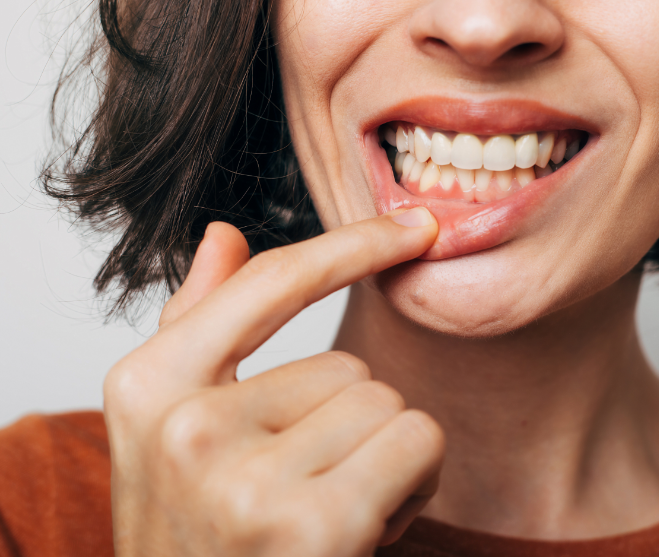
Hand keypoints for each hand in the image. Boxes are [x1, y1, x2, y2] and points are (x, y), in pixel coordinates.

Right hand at [104, 208, 443, 556]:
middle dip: (352, 425)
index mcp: (146, 386)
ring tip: (332, 511)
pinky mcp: (312, 523)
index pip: (268, 283)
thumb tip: (222, 234)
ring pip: (387, 404)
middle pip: (348, 364)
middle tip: (311, 488)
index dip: (351, 246)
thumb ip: (196, 325)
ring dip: (383, 457)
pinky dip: (415, 483)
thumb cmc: (201, 535)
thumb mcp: (173, 429)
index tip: (412, 227)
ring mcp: (244, 478)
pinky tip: (367, 528)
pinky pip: (416, 442)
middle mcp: (185, 426)